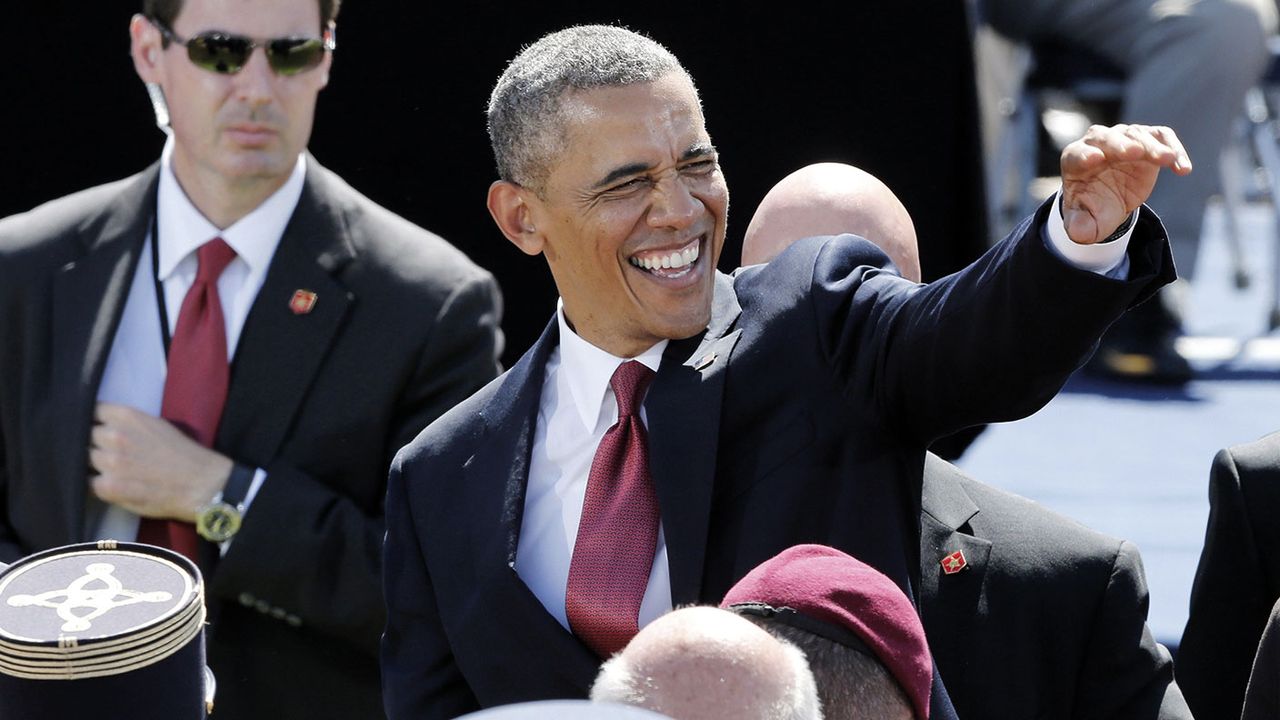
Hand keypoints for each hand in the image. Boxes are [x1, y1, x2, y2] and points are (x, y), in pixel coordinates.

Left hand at [89, 403, 233, 521]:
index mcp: (126, 416)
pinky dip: (94, 483)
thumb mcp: (156, 424)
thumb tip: (102, 426)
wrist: (200, 483)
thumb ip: (127, 423)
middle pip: (82, 435)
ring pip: (81, 459)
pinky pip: (86, 482)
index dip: (89, 421)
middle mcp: (114, 436)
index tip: (93, 428)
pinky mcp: (108, 487)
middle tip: (105, 452)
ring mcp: (109, 462)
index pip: (88, 411)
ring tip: (109, 469)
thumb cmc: (183, 453)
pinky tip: (108, 484)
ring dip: (91, 464)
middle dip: (90, 443)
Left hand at [1060, 123, 1191, 244]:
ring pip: (1136, 134)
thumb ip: (1079, 227)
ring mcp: (1123, 139)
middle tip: (1135, 153)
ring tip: (1167, 160)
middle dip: (1120, 145)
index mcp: (1075, 161)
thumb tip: (1078, 234)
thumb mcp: (1085, 223)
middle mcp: (1097, 145)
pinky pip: (1161, 137)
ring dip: (1152, 146)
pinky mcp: (1147, 140)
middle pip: (1106, 138)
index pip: (1076, 154)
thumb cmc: (1093, 210)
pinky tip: (1182, 169)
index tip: (1095, 159)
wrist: (1111, 202)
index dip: (1084, 156)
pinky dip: (1174, 148)